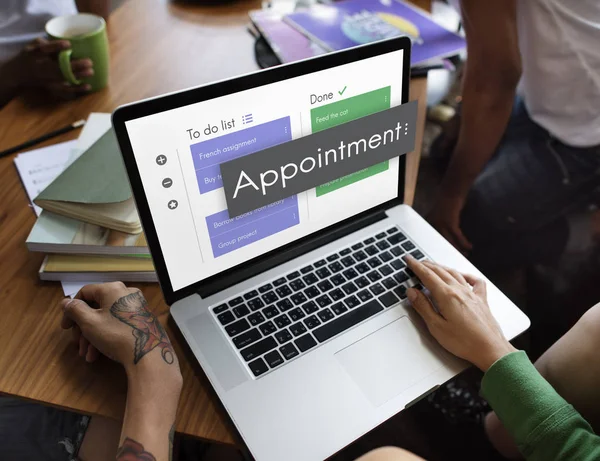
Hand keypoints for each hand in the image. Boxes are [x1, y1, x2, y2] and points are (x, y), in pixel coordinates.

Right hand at [16, 38, 91, 98]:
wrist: (18, 74)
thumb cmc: (29, 56)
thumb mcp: (31, 46)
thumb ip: (45, 42)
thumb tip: (64, 40)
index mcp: (33, 54)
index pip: (44, 50)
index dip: (56, 47)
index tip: (68, 44)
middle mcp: (39, 68)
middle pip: (58, 67)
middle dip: (74, 65)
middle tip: (89, 62)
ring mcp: (45, 78)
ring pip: (63, 78)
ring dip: (78, 76)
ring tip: (91, 72)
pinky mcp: (51, 87)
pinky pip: (65, 89)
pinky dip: (77, 88)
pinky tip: (88, 86)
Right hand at [60, 282, 179, 378]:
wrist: (148, 354)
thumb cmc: (116, 334)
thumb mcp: (89, 322)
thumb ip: (75, 310)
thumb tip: (66, 302)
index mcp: (113, 289)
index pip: (85, 293)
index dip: (71, 310)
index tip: (65, 327)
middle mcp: (126, 294)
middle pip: (96, 308)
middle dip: (82, 329)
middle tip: (77, 344)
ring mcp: (136, 307)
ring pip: (106, 319)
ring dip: (92, 337)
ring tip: (86, 355)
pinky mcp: (142, 320)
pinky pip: (118, 324)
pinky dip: (106, 337)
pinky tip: (97, 355)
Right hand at [405, 256, 515, 370]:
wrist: (491, 350)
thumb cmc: (465, 342)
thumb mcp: (436, 327)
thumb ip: (423, 307)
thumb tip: (412, 292)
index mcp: (447, 296)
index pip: (427, 275)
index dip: (416, 266)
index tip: (409, 260)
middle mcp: (460, 291)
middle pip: (440, 272)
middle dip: (426, 265)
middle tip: (417, 261)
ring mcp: (472, 294)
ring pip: (454, 274)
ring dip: (442, 267)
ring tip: (434, 265)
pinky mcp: (482, 301)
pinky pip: (475, 282)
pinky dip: (467, 276)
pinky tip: (463, 276)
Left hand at [428, 193, 472, 253]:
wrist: (452, 189)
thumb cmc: (448, 197)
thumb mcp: (440, 210)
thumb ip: (440, 220)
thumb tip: (445, 230)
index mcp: (429, 220)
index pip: (432, 237)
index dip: (439, 246)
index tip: (444, 254)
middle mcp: (433, 223)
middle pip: (440, 241)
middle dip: (449, 250)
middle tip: (455, 257)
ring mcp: (440, 223)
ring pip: (449, 241)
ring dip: (458, 248)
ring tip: (464, 254)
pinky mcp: (450, 223)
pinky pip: (457, 236)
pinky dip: (464, 242)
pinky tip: (469, 247)